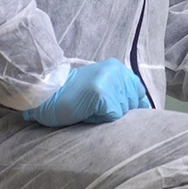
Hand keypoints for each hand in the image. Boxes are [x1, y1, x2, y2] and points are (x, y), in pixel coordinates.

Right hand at [22, 58, 149, 126]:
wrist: (43, 93)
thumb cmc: (70, 95)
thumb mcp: (101, 85)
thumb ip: (121, 91)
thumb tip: (143, 107)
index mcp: (118, 68)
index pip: (139, 92)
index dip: (129, 105)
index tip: (112, 109)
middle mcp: (117, 72)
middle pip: (133, 103)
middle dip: (117, 111)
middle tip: (94, 107)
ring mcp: (110, 82)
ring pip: (123, 111)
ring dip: (107, 116)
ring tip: (89, 109)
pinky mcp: (102, 94)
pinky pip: (112, 117)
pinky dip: (100, 120)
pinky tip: (85, 112)